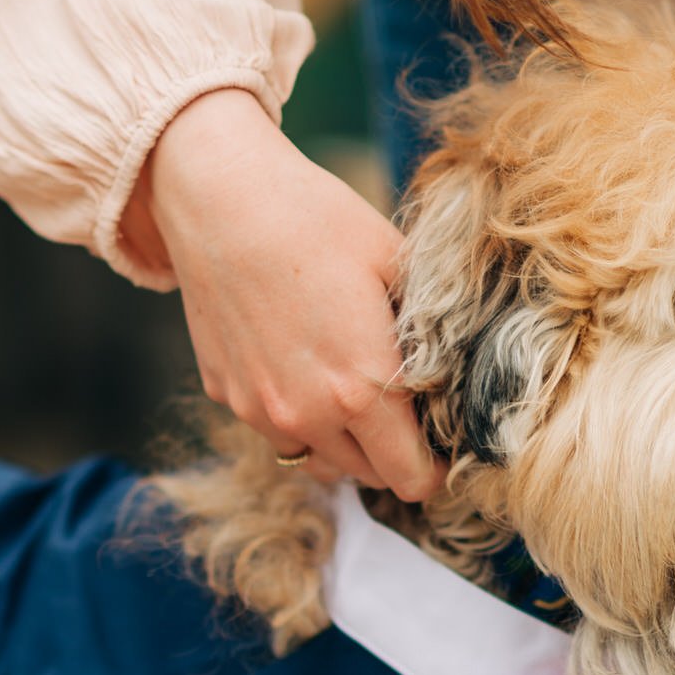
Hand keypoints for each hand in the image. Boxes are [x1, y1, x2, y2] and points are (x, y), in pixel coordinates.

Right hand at [125, 90, 441, 500]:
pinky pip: (273, 428)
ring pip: (318, 460)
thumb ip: (429, 328)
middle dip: (391, 454)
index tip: (439, 444)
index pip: (411, 477)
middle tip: (401, 412)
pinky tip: (298, 362)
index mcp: (363, 388)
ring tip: (350, 392)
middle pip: (367, 476)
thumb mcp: (395, 263)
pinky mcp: (226, 395)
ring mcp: (261, 411)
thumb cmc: (316, 220)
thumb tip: (454, 365)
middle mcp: (309, 415)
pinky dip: (294, 415)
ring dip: (342, 443)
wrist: (220, 198)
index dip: (433, 467)